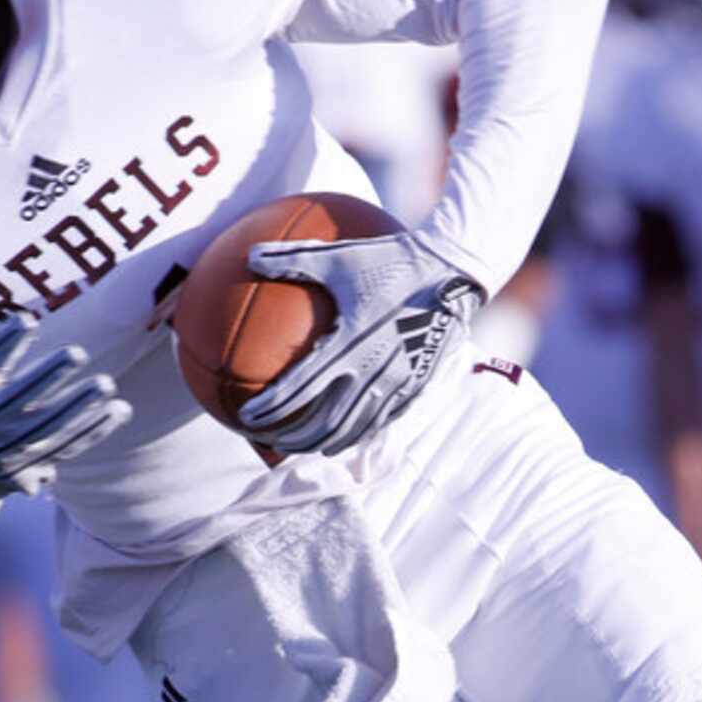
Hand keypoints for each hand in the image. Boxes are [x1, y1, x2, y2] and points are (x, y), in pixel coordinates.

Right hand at [0, 285, 129, 510]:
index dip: (5, 343)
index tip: (27, 320)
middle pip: (19, 398)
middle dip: (48, 375)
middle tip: (77, 353)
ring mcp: (11, 449)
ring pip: (50, 427)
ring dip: (80, 406)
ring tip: (106, 384)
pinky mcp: (33, 465)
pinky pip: (69, 447)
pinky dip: (94, 429)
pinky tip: (118, 410)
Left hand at [238, 229, 481, 455]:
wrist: (454, 271)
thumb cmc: (392, 260)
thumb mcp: (340, 256)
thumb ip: (293, 260)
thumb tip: (250, 255)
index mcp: (350, 342)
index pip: (300, 388)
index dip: (271, 407)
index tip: (247, 417)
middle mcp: (374, 370)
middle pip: (324, 422)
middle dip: (292, 437)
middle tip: (267, 439)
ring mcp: (398, 383)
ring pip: (353, 430)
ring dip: (321, 443)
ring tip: (297, 446)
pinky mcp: (415, 387)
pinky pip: (380, 423)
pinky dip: (354, 435)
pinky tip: (338, 436)